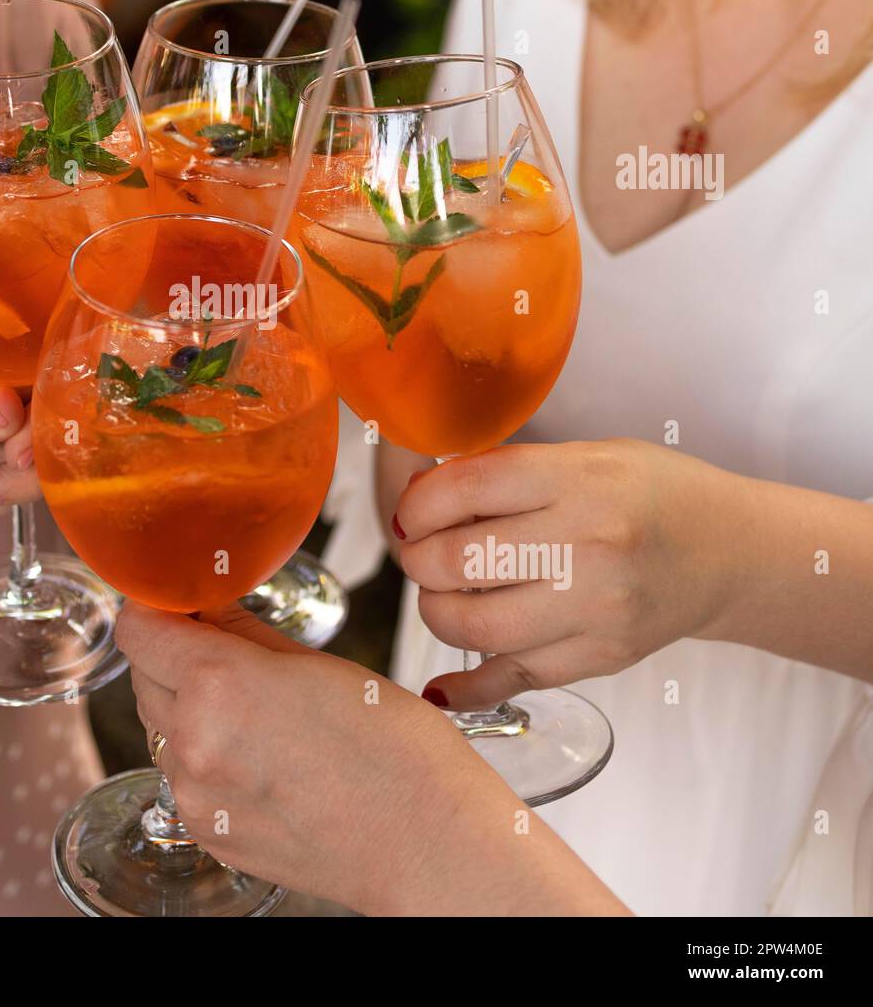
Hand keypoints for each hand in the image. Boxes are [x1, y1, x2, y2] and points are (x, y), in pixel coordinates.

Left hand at [117, 602, 626, 915]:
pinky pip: (183, 777)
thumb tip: (207, 603)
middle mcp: (192, 741)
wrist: (428, 845)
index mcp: (218, 683)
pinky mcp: (207, 834)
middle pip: (143, 676)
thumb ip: (244, 630)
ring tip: (256, 712)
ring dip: (187, 708)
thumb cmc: (394, 750)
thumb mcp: (317, 664)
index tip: (176, 606)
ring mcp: (195, 796)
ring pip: (160, 728)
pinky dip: (205, 759)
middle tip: (226, 651)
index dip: (154, 609)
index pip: (136, 629)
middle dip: (173, 656)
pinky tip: (260, 757)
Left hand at [392, 440, 750, 708]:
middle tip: (419, 553)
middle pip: (458, 561)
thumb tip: (419, 496)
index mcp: (579, 480)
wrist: (732, 552)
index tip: (410, 513)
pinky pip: (513, 679)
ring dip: (435, 612)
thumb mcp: (586, 456)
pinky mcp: (602, 658)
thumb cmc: (651, 492)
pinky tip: (441, 686)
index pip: (466, 488)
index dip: (417, 504)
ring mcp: (597, 610)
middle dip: (417, 559)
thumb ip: (506, 471)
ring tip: (441, 595)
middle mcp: (589, 545)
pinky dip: (466, 686)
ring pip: (474, 627)